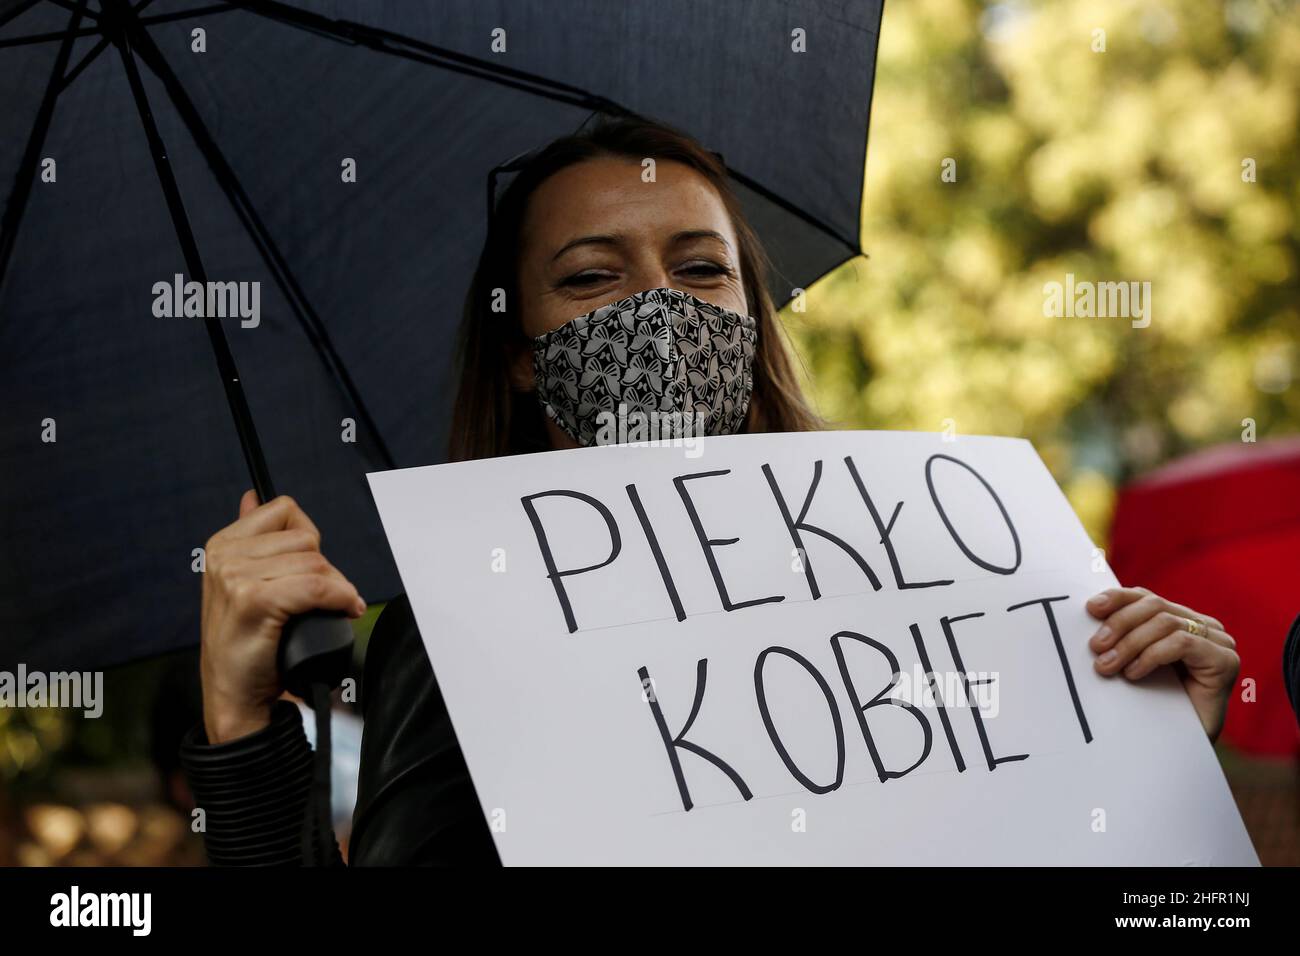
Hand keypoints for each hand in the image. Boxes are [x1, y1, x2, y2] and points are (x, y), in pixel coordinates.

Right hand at [200, 491, 365, 743]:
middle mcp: (225, 556)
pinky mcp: (254, 600)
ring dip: (334, 588)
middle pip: (305, 538)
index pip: (284, 511)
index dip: (308, 540)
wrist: (235, 697)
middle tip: (321, 600)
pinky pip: (317, 586)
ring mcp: (236, 577)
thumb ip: (252, 540)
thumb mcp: (241, 584)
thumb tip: (252, 495)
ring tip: (328, 610)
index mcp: (222, 544)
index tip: (310, 570)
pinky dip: (339, 599)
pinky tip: (344, 612)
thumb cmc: (247, 645)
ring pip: (315, 563)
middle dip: (325, 569)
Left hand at [1086, 586, 1238, 740]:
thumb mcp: (1130, 662)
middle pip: (1154, 606)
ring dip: (1129, 643)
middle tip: (1095, 648)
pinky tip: (1134, 674)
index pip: (1146, 597)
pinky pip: (1181, 643)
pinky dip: (1151, 655)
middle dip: (1119, 624)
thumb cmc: (1150, 706)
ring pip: (1165, 623)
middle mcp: (1204, 626)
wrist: (1176, 749)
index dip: (1118, 598)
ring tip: (1107, 667)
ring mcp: (1218, 642)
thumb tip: (1088, 612)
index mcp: (1181, 620)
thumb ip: (1122, 636)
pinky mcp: (1225, 660)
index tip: (1090, 609)